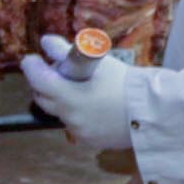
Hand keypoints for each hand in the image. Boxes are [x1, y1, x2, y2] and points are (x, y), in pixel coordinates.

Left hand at [20, 36, 141, 156]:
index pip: (37, 80)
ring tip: (77, 89)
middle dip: (44, 84)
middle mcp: (69, 117)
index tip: (33, 59)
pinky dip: (75, 115)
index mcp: (69, 96)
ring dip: (60, 101)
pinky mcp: (88, 141)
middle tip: (55, 72)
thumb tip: (46, 42)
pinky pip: (73, 126)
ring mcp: (78, 131)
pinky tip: (89, 106)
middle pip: (43, 98)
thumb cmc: (125, 83)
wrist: (152, 112)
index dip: (31, 67)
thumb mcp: (98, 63)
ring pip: (59, 113)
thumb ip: (67, 52)